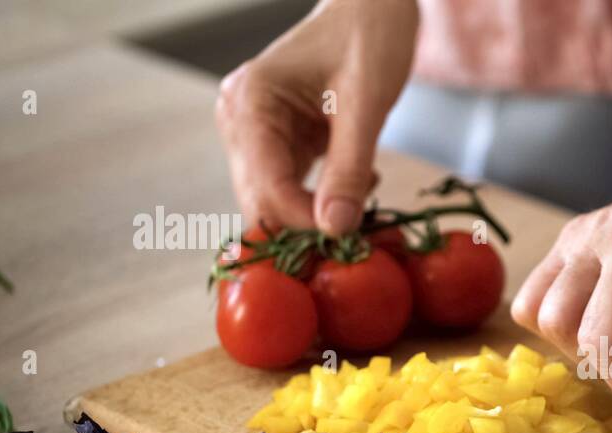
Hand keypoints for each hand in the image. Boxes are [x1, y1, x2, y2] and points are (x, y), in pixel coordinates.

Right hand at [215, 0, 417, 234]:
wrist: (373, 5)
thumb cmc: (370, 36)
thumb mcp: (366, 102)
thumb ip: (349, 168)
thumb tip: (335, 228)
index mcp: (249, 103)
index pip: (265, 189)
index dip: (305, 221)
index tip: (352, 231)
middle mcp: (239, 120)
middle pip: (261, 202)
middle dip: (309, 222)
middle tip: (363, 219)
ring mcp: (254, 133)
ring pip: (276, 202)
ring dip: (320, 212)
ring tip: (364, 187)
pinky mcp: (277, 142)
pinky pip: (292, 189)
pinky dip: (325, 198)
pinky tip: (359, 179)